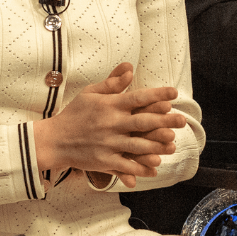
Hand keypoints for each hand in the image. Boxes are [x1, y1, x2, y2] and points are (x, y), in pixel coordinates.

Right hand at [34, 63, 186, 187]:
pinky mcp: (104, 161)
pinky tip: (154, 166)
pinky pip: (126, 165)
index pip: (138, 98)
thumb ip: (112, 83)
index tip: (173, 93)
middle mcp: (111, 124)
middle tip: (182, 120)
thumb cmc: (74, 114)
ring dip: (157, 145)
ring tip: (172, 144)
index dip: (157, 94)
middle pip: (144, 122)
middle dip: (165, 121)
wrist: (54, 140)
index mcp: (109, 106)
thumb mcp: (90, 93)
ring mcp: (108, 144)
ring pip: (139, 145)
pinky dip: (141, 167)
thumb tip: (130, 68)